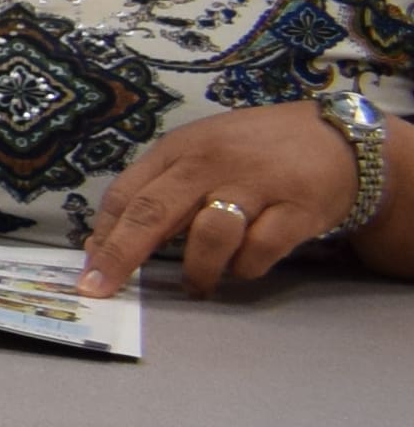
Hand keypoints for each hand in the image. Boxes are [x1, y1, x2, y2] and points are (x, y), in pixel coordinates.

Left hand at [81, 106, 374, 299]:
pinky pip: (259, 251)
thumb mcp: (200, 154)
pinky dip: (245, 269)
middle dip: (122, 255)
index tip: (89, 270)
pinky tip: (244, 267)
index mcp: (180, 149)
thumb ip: (160, 189)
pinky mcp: (297, 209)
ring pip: (209, 235)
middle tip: (104, 289)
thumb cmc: (254, 152)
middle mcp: (212, 163)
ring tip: (198, 284)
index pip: (126, 192)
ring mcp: (256, 184)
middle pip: (153, 211)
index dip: (103, 235)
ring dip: (198, 270)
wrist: (337, 138)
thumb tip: (109, 242)